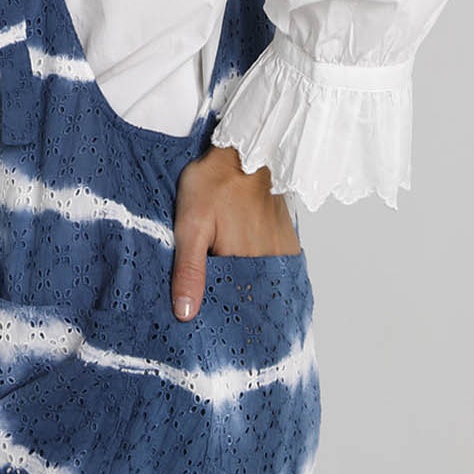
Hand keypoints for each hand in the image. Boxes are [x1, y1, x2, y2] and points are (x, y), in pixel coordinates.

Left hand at [171, 144, 301, 320]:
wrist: (244, 149)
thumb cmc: (215, 182)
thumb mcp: (190, 224)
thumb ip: (189, 270)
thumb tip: (186, 313)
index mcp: (244, 263)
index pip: (233, 309)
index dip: (218, 317)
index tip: (206, 324)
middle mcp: (269, 262)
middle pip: (250, 299)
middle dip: (232, 305)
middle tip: (214, 305)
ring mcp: (282, 252)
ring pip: (263, 286)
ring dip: (246, 289)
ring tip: (227, 285)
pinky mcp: (287, 241)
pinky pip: (275, 271)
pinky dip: (259, 275)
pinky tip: (244, 270)